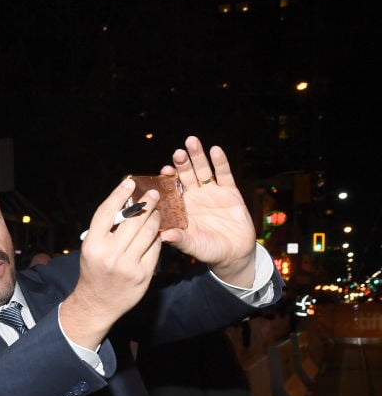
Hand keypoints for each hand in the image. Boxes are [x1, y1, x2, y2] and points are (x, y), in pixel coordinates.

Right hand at [60, 178, 161, 348]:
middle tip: (154, 194)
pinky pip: (154, 249)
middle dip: (146, 204)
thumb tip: (124, 205)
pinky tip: (157, 232)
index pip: (107, 212)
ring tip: (157, 212)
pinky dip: (157, 238)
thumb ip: (105, 229)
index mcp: (93, 244)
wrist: (97, 304)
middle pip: (133, 220)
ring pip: (148, 232)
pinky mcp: (143, 274)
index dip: (119, 194)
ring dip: (155, 219)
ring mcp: (128, 265)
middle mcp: (110, 253)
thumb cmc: (94, 271)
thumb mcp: (91, 249)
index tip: (130, 182)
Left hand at [159, 136, 257, 286]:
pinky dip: (220, 162)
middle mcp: (194, 197)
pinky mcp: (229, 191)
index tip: (163, 171)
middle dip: (181, 163)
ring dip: (197, 156)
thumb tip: (162, 235)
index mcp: (181, 208)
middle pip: (186, 175)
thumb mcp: (193, 245)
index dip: (167, 180)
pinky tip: (215, 150)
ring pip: (202, 170)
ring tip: (192, 142)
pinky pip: (224, 174)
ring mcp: (211, 192)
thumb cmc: (208, 250)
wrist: (234, 253)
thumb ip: (179, 239)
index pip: (171, 189)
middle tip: (177, 152)